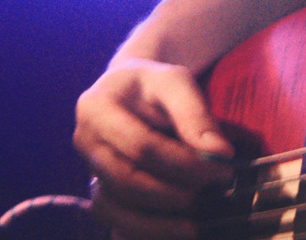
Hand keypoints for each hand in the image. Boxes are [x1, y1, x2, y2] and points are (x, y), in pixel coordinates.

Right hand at [74, 56, 234, 239]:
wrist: (130, 88)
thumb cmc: (153, 83)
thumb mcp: (176, 81)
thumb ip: (195, 115)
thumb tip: (220, 154)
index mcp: (96, 108)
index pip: (141, 146)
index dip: (182, 162)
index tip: (221, 168)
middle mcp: (84, 141)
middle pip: (124, 179)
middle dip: (169, 193)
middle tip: (210, 192)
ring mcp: (87, 169)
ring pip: (114, 207)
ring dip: (154, 222)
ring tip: (192, 225)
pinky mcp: (98, 188)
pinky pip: (114, 219)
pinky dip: (142, 230)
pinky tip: (173, 231)